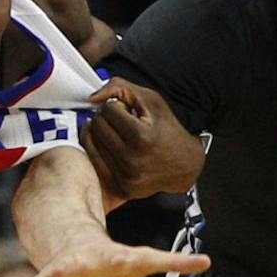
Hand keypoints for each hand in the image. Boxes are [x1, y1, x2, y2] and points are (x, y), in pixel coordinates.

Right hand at [0, 231, 207, 276]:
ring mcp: (57, 273)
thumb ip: (175, 261)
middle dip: (53, 276)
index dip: (124, 261)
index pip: (119, 259)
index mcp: (104, 258)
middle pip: (65, 269)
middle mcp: (76, 263)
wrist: (75, 244)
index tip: (118, 263)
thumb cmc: (114, 257)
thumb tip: (209, 262)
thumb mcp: (145, 259)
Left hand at [82, 77, 203, 201]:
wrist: (184, 165)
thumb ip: (119, 87)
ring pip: (91, 144)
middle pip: (97, 126)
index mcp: (141, 137)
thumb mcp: (151, 100)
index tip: (126, 110)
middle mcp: (131, 160)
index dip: (116, 105)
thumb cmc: (167, 130)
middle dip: (105, 119)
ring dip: (100, 135)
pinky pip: (94, 163)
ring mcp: (125, 177)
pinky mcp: (120, 189)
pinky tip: (111, 147)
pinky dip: (98, 152)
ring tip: (117, 134)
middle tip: (120, 122)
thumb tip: (91, 98)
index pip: (108, 110)